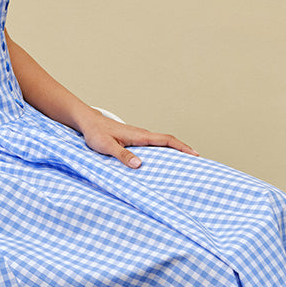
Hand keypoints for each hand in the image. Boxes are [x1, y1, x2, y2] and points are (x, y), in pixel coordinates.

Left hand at [76, 111, 197, 169]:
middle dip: (183, 150)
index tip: (195, 154)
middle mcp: (142, 135)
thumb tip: (139, 164)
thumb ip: (122, 155)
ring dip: (174, 151)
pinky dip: (163, 152)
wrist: (88, 122)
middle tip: (197, 161)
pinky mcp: (134, 140)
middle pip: (168, 142)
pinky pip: (153, 146)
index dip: (182, 147)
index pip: (166, 140)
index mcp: (139, 135)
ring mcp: (139, 137)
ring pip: (161, 144)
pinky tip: (163, 161)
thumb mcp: (107, 146)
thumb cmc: (96, 133)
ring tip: (184, 164)